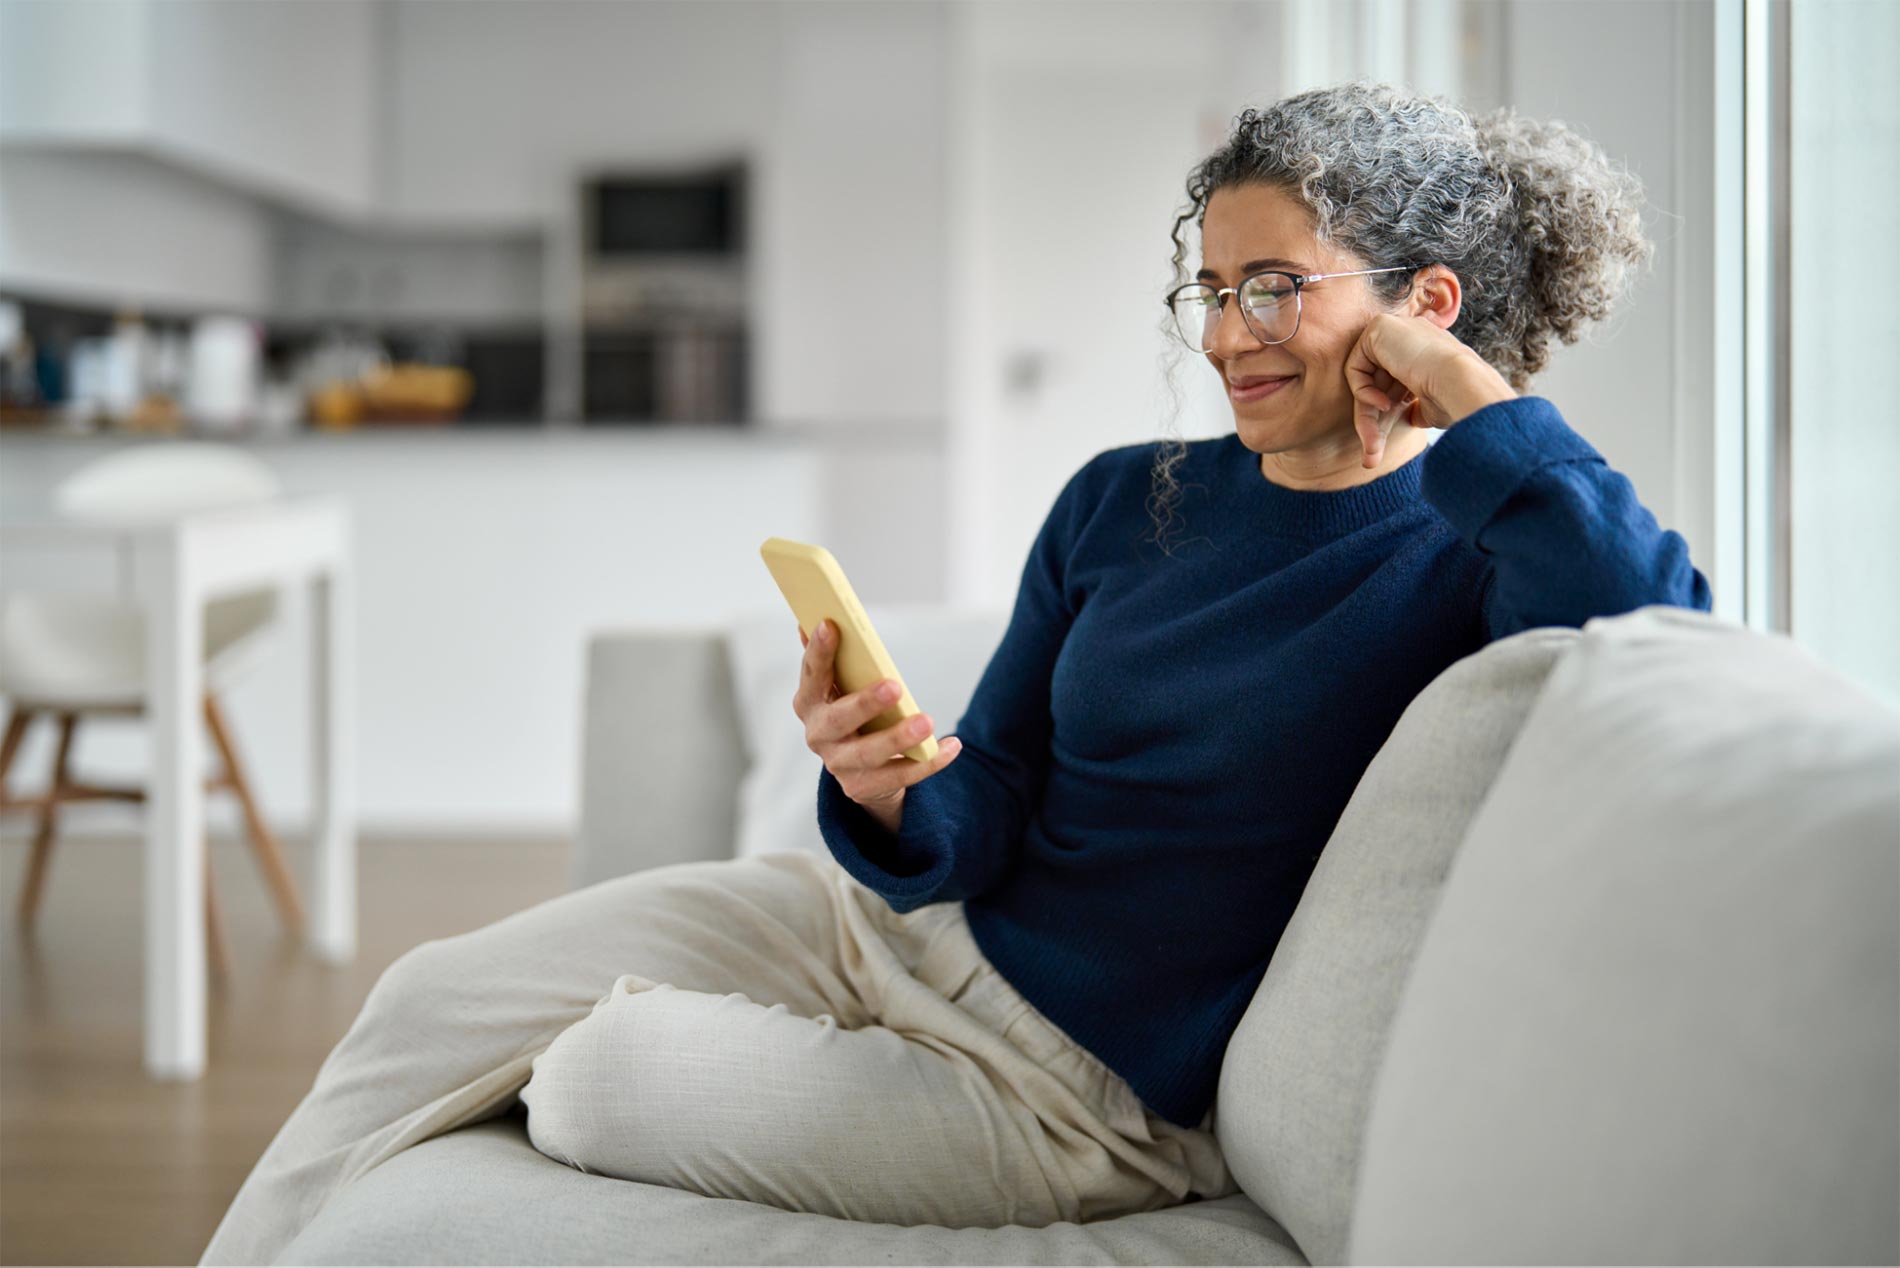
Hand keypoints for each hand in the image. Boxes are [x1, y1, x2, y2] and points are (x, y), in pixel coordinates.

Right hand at [793, 619, 961, 833]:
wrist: (860, 769)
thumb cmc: (852, 712)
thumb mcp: (840, 686)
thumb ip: (830, 658)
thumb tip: (812, 618)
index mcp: (808, 703)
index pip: (811, 675)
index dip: (818, 652)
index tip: (831, 624)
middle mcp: (818, 735)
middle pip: (839, 720)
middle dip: (865, 703)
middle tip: (895, 686)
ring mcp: (839, 765)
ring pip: (869, 754)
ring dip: (899, 738)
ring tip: (927, 722)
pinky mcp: (863, 788)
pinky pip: (901, 776)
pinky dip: (930, 761)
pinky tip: (952, 746)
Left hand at [1343, 312, 1517, 466]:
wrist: (1463, 383)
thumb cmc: (1454, 400)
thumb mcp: (1432, 407)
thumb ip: (1416, 407)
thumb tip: (1411, 417)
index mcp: (1426, 352)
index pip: (1394, 386)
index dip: (1388, 416)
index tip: (1381, 447)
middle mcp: (1410, 337)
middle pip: (1377, 385)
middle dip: (1371, 423)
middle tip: (1370, 459)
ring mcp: (1396, 330)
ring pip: (1364, 381)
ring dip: (1365, 417)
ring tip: (1373, 447)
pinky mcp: (1380, 327)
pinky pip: (1355, 366)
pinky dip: (1363, 391)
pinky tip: (1382, 405)